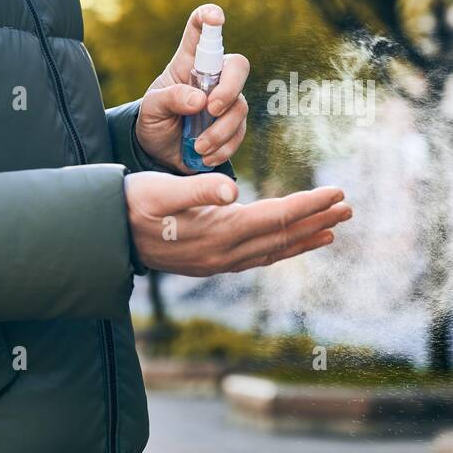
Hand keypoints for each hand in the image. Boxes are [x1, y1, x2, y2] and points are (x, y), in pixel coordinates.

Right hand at [124, 171, 351, 275]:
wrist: (103, 235)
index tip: (337, 192)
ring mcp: (219, 262)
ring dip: (305, 237)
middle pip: (283, 236)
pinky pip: (259, 257)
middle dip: (318, 221)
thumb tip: (232, 190)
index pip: (276, 217)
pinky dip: (283, 248)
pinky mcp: (212, 263)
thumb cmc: (131, 204)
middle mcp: (225, 253)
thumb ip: (197, 189)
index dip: (310, 204)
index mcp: (218, 231)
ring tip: (333, 228)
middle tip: (349, 208)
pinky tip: (293, 242)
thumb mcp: (160, 189)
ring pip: (274, 250)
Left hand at [135, 3, 248, 172]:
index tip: (216, 17)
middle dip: (229, 88)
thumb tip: (199, 101)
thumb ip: (170, 99)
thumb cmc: (154, 122)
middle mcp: (213, 78)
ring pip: (240, 106)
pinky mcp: (233, 126)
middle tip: (211, 109)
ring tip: (198, 146)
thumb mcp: (151, 109)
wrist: (160, 155)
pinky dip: (223, 147)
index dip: (209, 18)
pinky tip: (204, 155)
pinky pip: (240, 132)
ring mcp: (226, 101)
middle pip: (237, 66)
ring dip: (220, 130)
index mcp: (188, 63)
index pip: (201, 32)